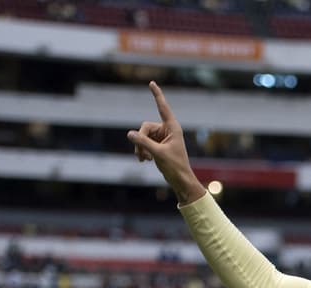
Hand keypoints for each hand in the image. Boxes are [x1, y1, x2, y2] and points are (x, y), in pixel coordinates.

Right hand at [127, 82, 204, 204]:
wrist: (180, 180)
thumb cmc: (175, 166)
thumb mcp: (158, 154)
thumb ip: (143, 143)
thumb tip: (129, 134)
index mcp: (172, 127)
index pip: (162, 107)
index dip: (157, 95)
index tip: (152, 83)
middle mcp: (167, 130)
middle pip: (145, 127)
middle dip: (140, 140)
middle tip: (141, 154)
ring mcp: (162, 137)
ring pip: (143, 136)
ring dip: (140, 147)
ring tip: (143, 160)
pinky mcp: (158, 145)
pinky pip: (144, 143)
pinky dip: (142, 151)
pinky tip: (145, 161)